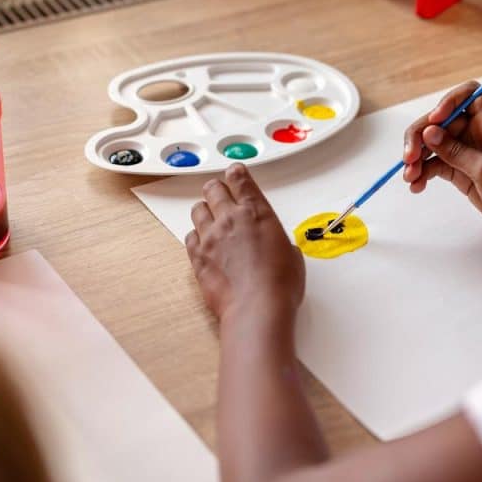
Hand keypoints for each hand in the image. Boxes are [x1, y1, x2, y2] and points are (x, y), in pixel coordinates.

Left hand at [186, 164, 304, 320]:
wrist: (257, 308)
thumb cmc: (279, 285)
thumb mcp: (291, 255)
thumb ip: (277, 241)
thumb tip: (276, 247)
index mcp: (256, 212)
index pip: (240, 180)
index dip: (236, 174)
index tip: (235, 173)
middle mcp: (230, 219)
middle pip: (213, 189)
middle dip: (217, 190)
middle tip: (220, 194)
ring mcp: (210, 237)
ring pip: (198, 210)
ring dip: (205, 212)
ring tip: (212, 220)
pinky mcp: (197, 257)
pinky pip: (190, 237)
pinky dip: (196, 237)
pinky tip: (204, 244)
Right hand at [403, 81, 481, 250]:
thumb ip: (456, 152)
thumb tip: (429, 132)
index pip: (469, 96)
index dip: (449, 102)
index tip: (433, 121)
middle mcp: (478, 136)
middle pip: (441, 123)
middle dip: (420, 137)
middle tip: (409, 158)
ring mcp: (469, 155)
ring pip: (434, 146)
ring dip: (418, 158)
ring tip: (409, 177)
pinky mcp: (463, 174)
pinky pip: (436, 166)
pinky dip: (423, 173)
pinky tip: (416, 185)